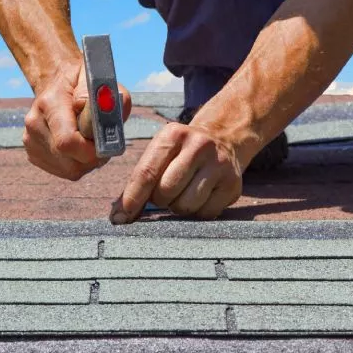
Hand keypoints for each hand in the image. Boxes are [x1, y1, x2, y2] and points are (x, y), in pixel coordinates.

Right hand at [23, 60, 131, 180]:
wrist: (57, 80)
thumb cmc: (84, 82)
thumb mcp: (100, 80)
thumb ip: (107, 97)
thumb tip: (96, 118)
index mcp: (50, 103)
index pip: (67, 142)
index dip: (92, 150)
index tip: (105, 142)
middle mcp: (34, 123)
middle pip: (70, 163)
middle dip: (93, 158)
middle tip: (101, 141)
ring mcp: (30, 140)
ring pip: (69, 170)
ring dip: (86, 162)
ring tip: (90, 140)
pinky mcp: (33, 152)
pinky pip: (63, 171)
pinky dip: (76, 164)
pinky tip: (78, 146)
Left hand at [110, 122, 242, 222]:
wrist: (224, 140)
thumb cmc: (182, 153)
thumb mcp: (161, 152)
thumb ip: (140, 180)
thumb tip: (119, 216)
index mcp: (174, 134)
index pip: (147, 172)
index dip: (132, 198)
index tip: (121, 218)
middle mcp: (199, 146)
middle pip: (166, 191)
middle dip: (160, 200)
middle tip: (165, 194)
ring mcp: (219, 165)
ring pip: (186, 205)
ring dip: (178, 207)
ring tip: (183, 194)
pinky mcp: (233, 184)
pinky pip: (205, 214)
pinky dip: (197, 212)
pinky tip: (201, 197)